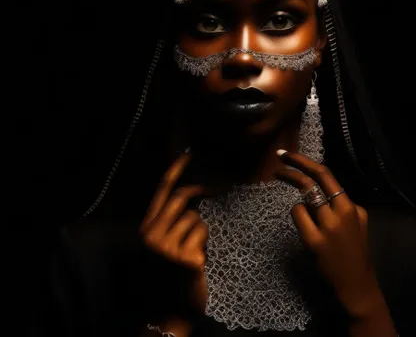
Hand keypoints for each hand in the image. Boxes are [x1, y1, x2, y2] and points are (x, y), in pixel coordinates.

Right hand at [139, 150, 211, 319]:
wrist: (168, 314)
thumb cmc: (168, 276)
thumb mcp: (162, 245)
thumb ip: (170, 222)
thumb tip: (193, 198)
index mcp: (146, 230)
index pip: (161, 192)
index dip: (174, 171)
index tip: (187, 154)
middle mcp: (153, 236)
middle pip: (181, 198)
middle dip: (200, 192)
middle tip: (216, 190)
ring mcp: (168, 247)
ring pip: (196, 218)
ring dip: (201, 230)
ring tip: (194, 249)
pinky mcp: (186, 258)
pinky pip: (204, 234)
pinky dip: (205, 243)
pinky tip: (199, 260)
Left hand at [274, 150, 381, 316]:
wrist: (356, 285)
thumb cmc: (356, 252)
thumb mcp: (359, 222)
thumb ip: (344, 204)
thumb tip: (323, 189)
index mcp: (351, 206)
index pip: (326, 174)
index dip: (305, 161)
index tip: (287, 155)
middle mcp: (341, 212)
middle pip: (312, 179)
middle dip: (293, 164)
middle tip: (279, 156)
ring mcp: (327, 227)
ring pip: (302, 198)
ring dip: (300, 204)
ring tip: (310, 223)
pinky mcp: (314, 241)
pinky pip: (297, 215)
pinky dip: (298, 216)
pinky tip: (306, 230)